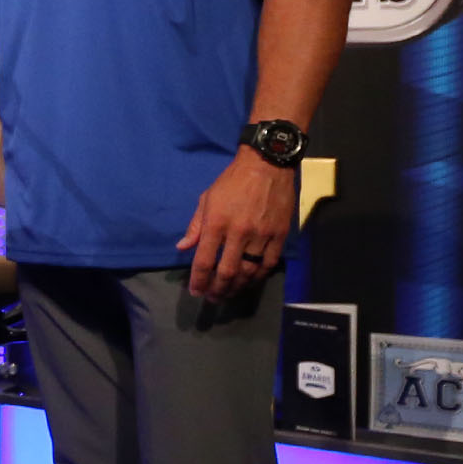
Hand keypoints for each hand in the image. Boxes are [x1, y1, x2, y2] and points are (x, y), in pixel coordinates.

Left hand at [177, 150, 294, 300]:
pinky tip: (251, 281)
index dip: (198, 281)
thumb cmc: (232, 181)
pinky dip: (259, 276)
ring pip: (249, 271)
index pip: (204, 261)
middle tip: (213, 298)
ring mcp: (261, 235)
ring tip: (229, 293)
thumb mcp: (207, 199)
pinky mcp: (280, 234)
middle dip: (217, 289)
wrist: (267, 165)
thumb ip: (195, 226)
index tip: (196, 291)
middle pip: (227, 272)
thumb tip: (183, 247)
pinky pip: (270, 263)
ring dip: (237, 286)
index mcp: (216, 223)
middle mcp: (238, 232)